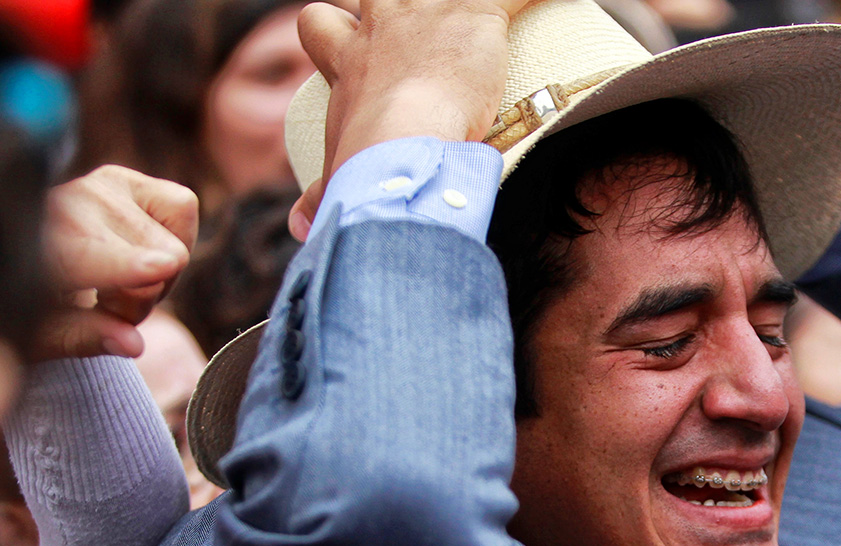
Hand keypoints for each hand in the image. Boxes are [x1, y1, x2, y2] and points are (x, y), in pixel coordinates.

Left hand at [40, 165, 198, 358]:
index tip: (163, 267)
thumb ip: (89, 338)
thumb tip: (133, 345)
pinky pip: (183, 207)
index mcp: (42, 248)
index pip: (95, 257)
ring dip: (159, 274)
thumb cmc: (32, 302)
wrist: (20, 254)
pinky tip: (143, 249)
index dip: (130, 265)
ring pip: (174, 247)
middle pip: (155, 269)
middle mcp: (69, 206)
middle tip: (108, 302)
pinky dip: (177, 235)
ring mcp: (99, 185)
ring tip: (121, 276)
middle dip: (142, 298)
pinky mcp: (126, 177)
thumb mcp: (46, 336)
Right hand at [288, 0, 531, 239]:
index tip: (346, 43)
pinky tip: (540, 9)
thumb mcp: (339, 181)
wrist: (405, 138)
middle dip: (391, 6)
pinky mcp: (476, 12)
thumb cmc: (367, 165)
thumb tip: (300, 227)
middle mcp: (383, 27)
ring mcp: (428, 13)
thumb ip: (319, 198)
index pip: (322, 27)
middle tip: (422, 37)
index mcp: (351, 63)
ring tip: (476, 20)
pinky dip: (525, 4)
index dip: (333, 31)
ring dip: (458, 6)